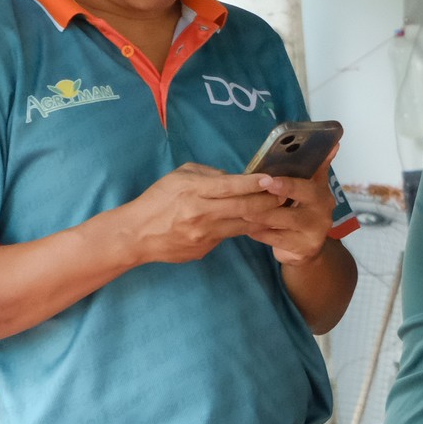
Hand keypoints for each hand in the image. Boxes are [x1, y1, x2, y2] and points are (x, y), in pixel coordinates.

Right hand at [111, 164, 281, 265]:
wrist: (136, 235)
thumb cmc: (158, 199)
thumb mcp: (179, 176)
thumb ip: (208, 174)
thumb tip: (235, 178)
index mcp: (194, 191)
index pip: (232, 186)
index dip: (256, 183)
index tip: (274, 179)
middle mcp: (202, 213)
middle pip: (246, 207)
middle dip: (270, 201)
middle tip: (285, 195)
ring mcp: (205, 235)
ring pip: (244, 225)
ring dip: (263, 217)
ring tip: (278, 209)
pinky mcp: (205, 249)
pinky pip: (229, 236)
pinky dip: (241, 228)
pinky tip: (251, 222)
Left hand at [248, 166, 339, 266]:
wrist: (307, 248)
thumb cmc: (301, 212)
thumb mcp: (309, 189)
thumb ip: (315, 168)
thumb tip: (334, 143)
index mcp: (322, 190)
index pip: (313, 175)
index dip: (292, 176)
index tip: (271, 178)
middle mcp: (324, 208)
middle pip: (303, 196)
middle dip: (281, 191)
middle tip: (261, 188)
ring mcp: (317, 229)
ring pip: (286, 218)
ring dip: (263, 213)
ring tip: (244, 210)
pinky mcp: (305, 248)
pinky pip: (278, 238)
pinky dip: (261, 233)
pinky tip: (249, 229)